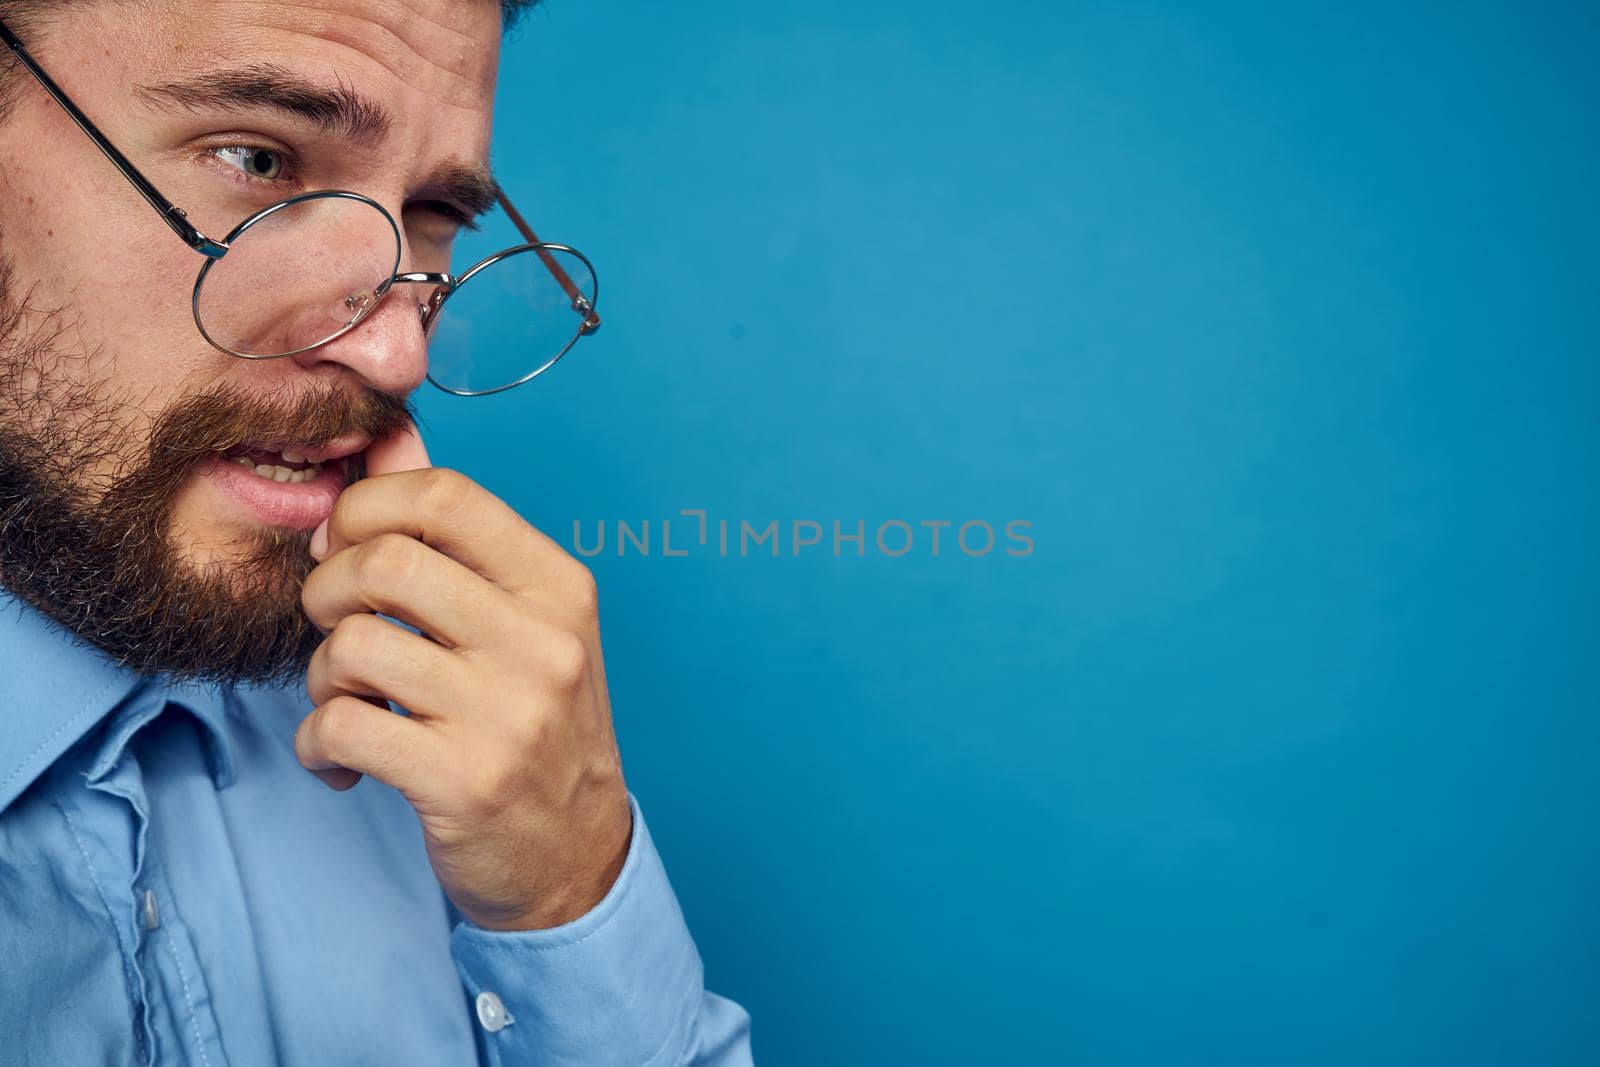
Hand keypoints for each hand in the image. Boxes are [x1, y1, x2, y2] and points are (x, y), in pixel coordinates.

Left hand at [295, 422, 632, 929]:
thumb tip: (390, 437)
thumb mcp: (519, 620)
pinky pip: (339, 728)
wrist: (574, 850)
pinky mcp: (463, 781)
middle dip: (327, 587)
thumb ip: (455, 535)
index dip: (367, 506)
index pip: (445, 496)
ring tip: (344, 700)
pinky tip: (342, 758)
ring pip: (351, 645)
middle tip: (333, 622)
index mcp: (558, 587)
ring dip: (320, 675)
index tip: (346, 543)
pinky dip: (316, 744)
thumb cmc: (533, 722)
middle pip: (385, 560)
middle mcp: (543, 642)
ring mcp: (508, 713)